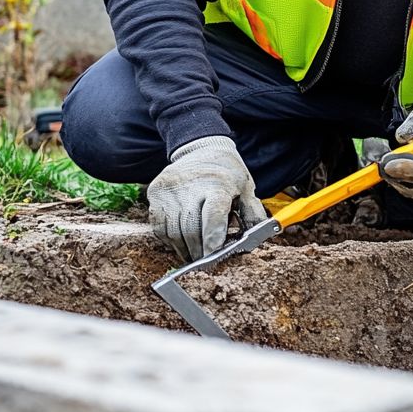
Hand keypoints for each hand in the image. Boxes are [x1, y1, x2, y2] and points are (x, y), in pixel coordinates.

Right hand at [147, 136, 267, 260]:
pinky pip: (159, 227)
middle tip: (207, 263)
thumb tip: (256, 241)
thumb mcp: (246, 188)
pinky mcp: (155, 192)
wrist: (200, 148)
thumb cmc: (226, 173)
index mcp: (218, 183)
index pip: (213, 213)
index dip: (213, 237)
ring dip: (185, 249)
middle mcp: (190, 185)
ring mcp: (170, 189)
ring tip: (195, 256)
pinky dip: (170, 240)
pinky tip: (181, 242)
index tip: (213, 255)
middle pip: (192, 228)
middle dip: (200, 252)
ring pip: (174, 232)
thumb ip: (252, 215)